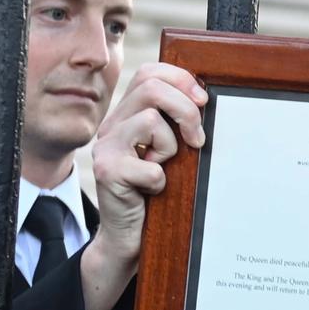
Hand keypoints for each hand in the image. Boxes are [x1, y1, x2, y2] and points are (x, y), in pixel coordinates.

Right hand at [90, 62, 206, 262]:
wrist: (125, 236)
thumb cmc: (151, 191)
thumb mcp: (165, 150)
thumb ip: (172, 122)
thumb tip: (202, 98)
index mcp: (125, 115)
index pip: (149, 73)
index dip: (180, 80)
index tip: (203, 101)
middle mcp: (110, 126)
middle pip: (151, 89)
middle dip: (185, 110)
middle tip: (197, 139)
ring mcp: (105, 147)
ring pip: (151, 121)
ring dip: (170, 149)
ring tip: (162, 168)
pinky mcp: (108, 172)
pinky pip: (151, 166)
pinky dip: (160, 182)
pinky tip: (150, 191)